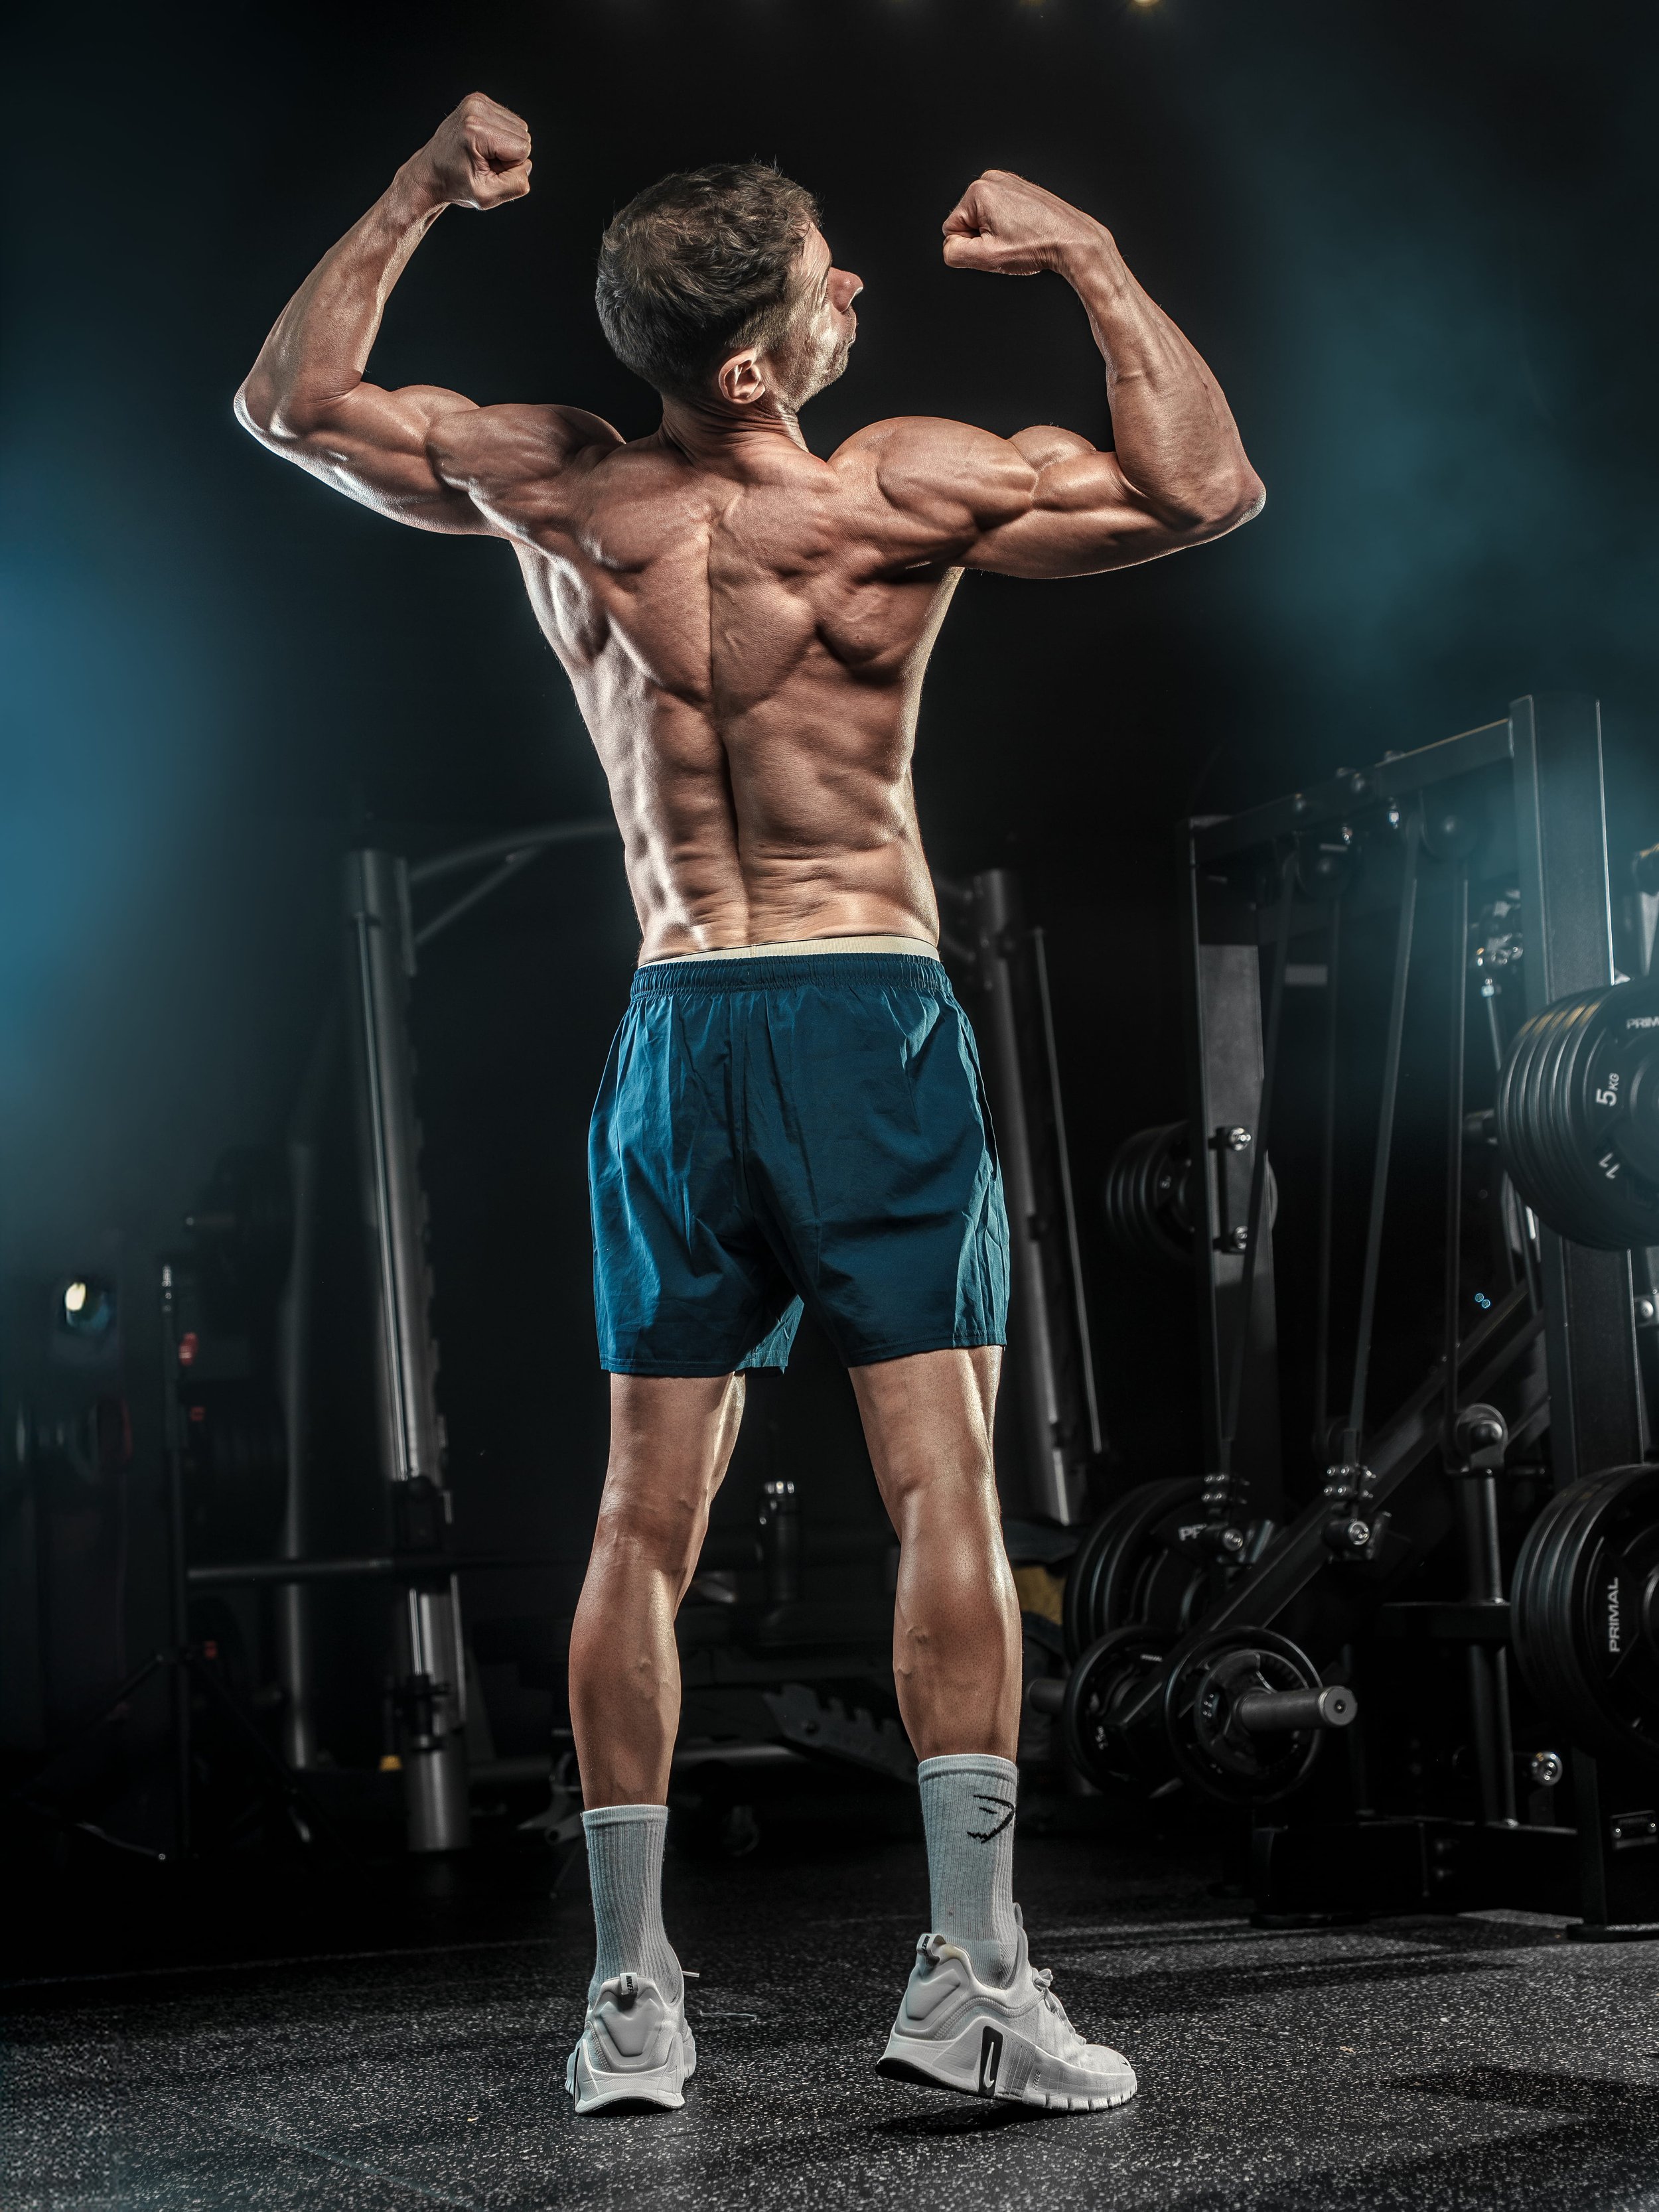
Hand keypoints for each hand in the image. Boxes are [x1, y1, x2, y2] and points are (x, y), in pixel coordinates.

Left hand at [412, 93, 531, 210]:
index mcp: (476, 129)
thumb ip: (515, 185)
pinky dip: (500, 136)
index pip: (523, 148)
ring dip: (506, 146)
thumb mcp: (486, 196)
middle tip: (485, 164)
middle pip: (523, 135)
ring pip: (519, 127)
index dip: (510, 166)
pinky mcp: (478, 100)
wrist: (431, 172)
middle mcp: (476, 108)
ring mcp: (476, 101)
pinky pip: (509, 121)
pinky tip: (482, 145)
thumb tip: (527, 164)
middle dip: (509, 155)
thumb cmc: (457, 185)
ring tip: (482, 154)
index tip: (488, 170)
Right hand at [941, 170, 1102, 275]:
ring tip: (1019, 237)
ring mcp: (1007, 180)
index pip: (951, 229)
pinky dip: (1009, 226)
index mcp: (978, 190)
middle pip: (967, 221)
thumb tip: (950, 246)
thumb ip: (955, 254)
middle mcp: (991, 178)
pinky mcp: (1019, 187)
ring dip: (996, 234)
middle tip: (1009, 244)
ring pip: (984, 219)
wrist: (1072, 239)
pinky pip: (999, 214)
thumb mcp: (987, 258)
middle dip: (983, 238)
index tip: (996, 247)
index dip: (970, 247)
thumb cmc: (1034, 246)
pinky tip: (1025, 231)